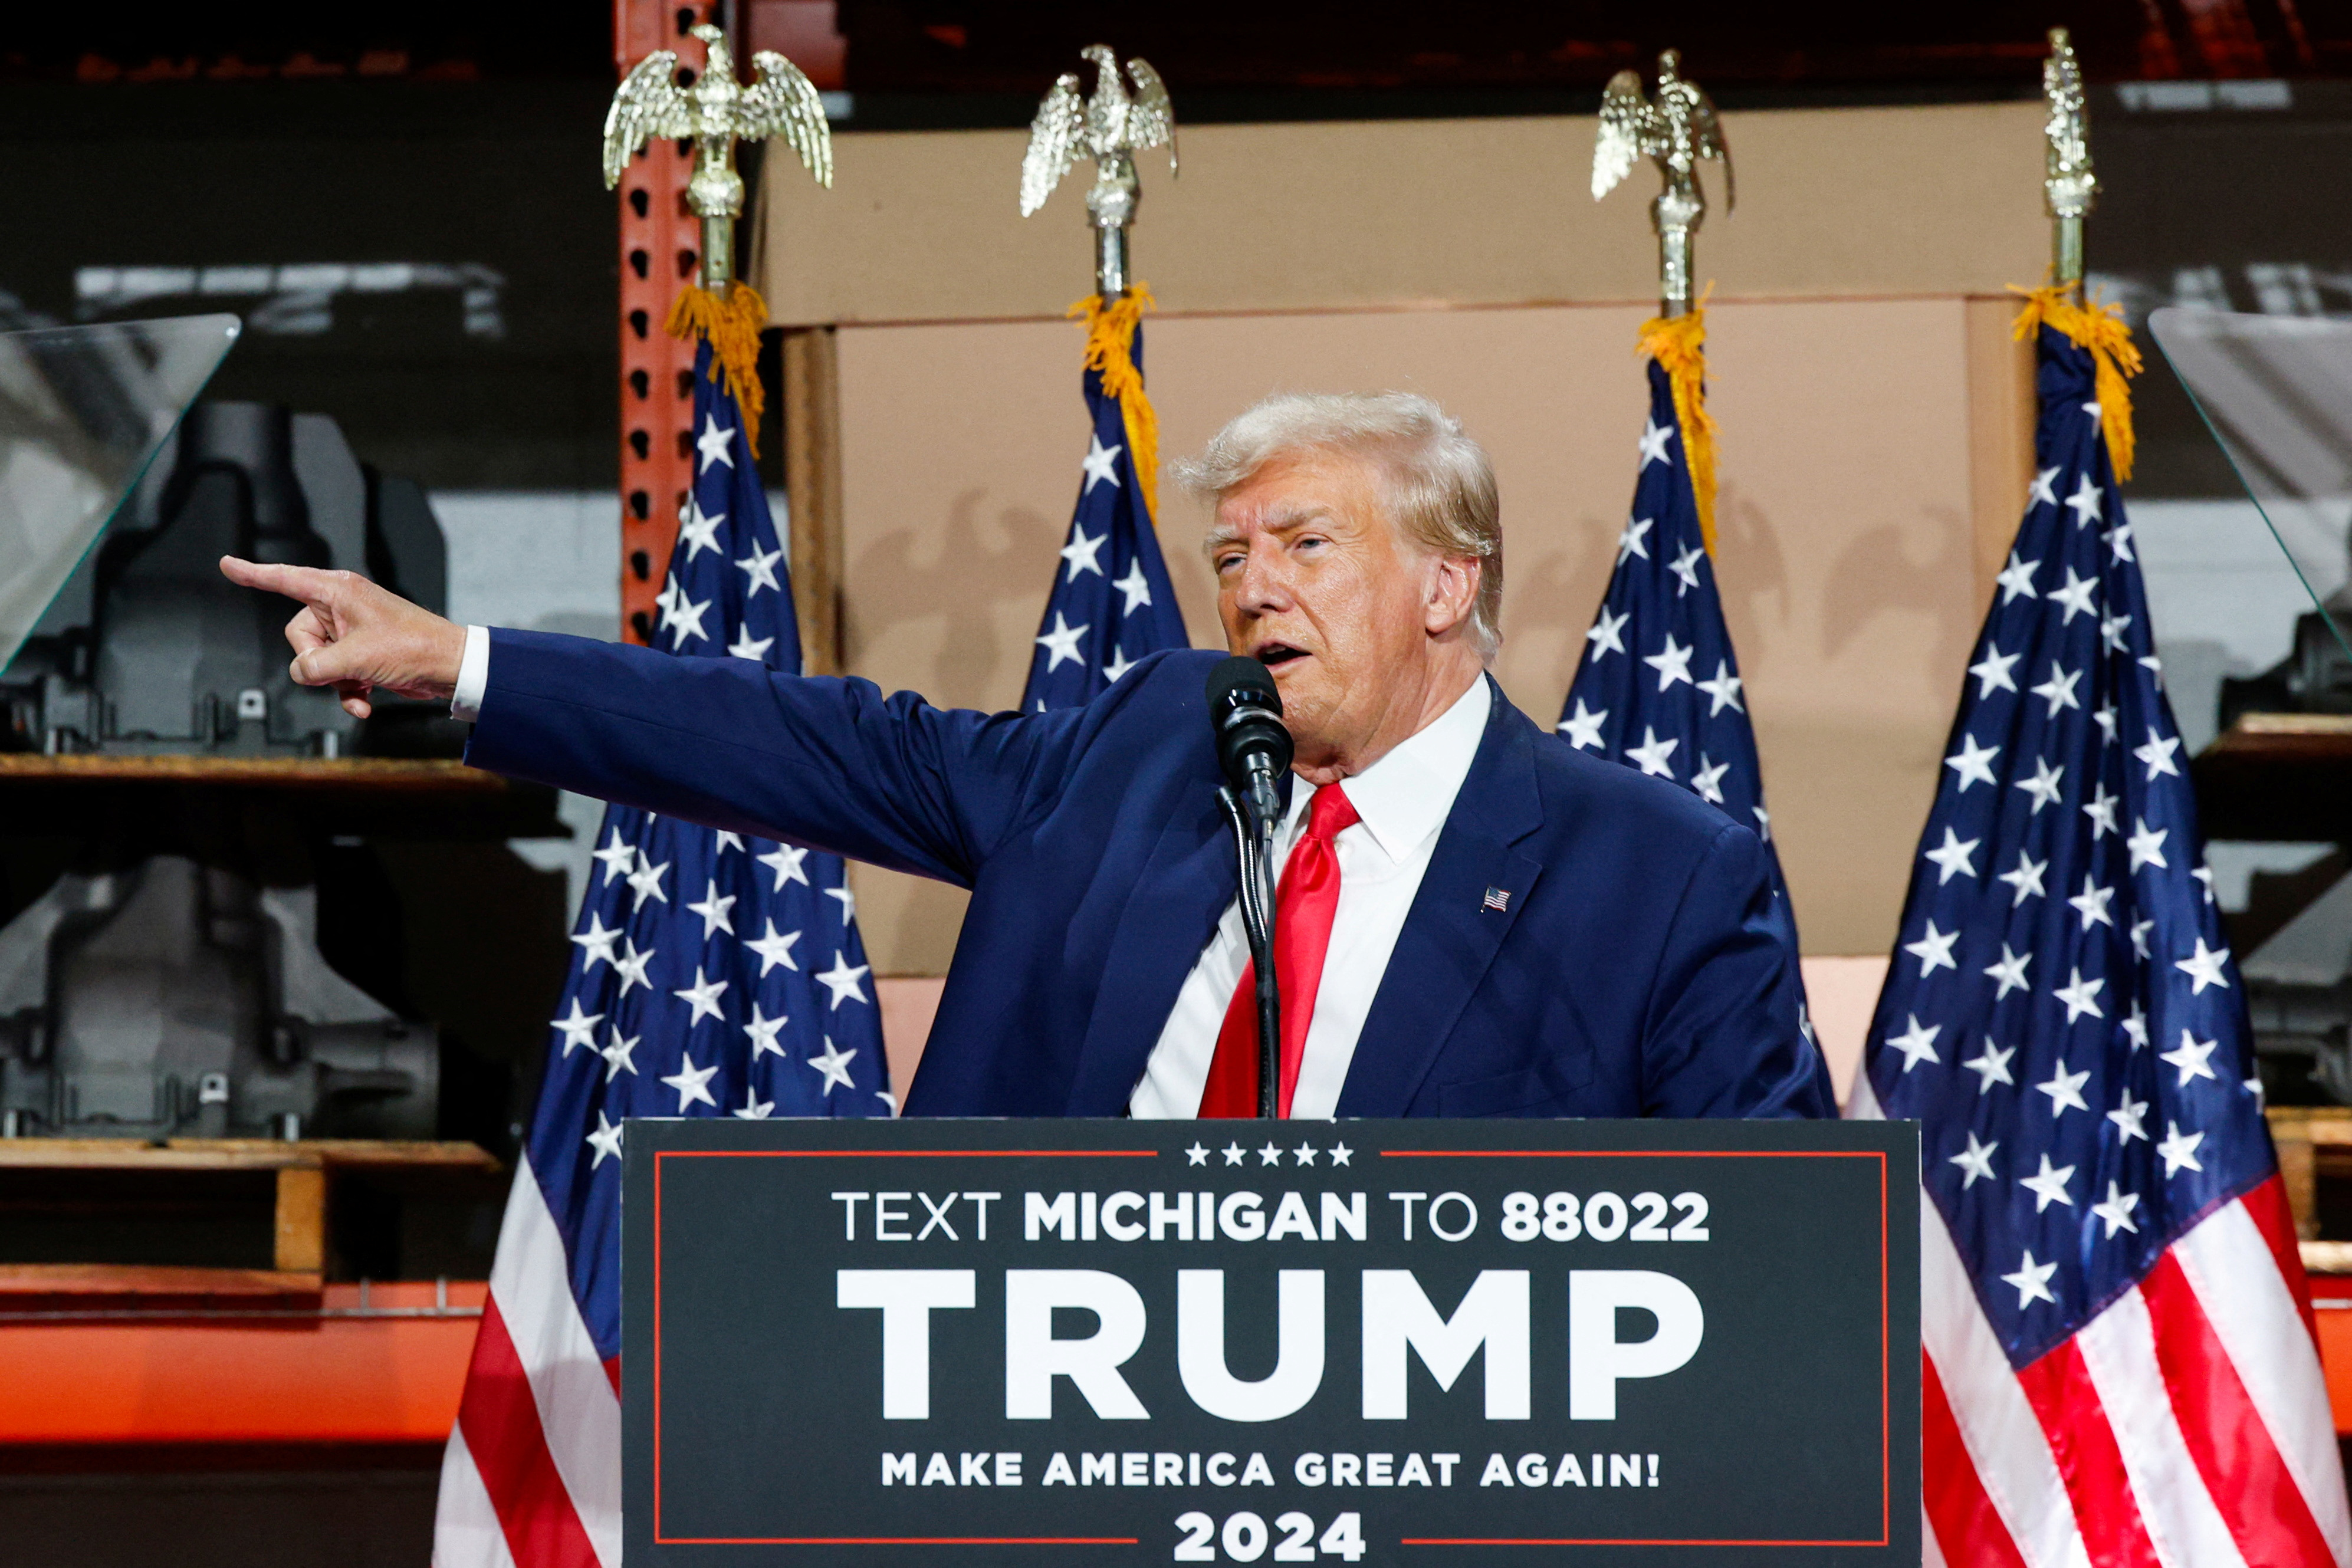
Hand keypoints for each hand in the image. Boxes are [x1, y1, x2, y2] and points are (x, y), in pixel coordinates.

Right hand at [218, 556, 467, 719]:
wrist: (449, 668)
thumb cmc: (414, 648)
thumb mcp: (355, 658)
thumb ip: (316, 666)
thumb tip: (301, 672)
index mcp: (338, 591)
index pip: (285, 579)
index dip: (254, 574)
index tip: (228, 564)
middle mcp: (342, 606)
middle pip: (299, 634)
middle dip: (317, 660)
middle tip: (346, 668)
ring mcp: (351, 630)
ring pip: (317, 660)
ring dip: (335, 681)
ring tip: (361, 685)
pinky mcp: (360, 653)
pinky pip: (335, 673)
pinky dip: (347, 690)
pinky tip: (364, 701)